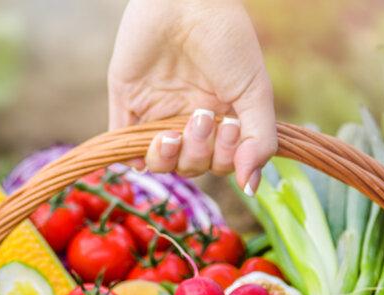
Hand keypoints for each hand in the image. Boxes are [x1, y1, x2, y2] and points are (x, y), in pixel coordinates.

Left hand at [108, 0, 275, 193]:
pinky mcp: (127, 105)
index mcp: (221, 118)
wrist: (186, 1)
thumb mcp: (254, 91)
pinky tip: (148, 145)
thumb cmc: (227, 39)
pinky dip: (132, 156)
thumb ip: (259, 139)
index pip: (220, 163)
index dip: (224, 158)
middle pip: (191, 166)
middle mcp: (189, 121)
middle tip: (202, 118)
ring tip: (171, 134)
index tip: (231, 126)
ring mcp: (157, 114)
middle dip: (198, 152)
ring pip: (160, 163)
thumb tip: (251, 186)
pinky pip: (124, 145)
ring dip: (168, 158)